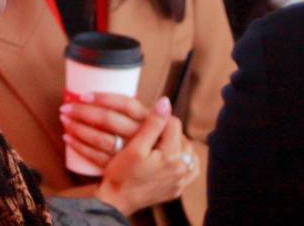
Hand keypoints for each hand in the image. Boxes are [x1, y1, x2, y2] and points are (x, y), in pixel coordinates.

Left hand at [60, 92, 148, 167]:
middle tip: (66, 107)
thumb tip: (101, 86)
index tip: (83, 95)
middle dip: (83, 112)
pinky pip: (96, 157)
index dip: (103, 98)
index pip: (125, 104)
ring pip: (100, 139)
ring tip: (65, 120)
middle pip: (109, 120)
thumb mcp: (147, 120)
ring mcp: (129, 153)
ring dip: (79, 129)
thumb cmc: (147, 138)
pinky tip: (68, 138)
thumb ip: (129, 109)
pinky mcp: (120, 167)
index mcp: (147, 119)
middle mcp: (140, 135)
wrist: (157, 168)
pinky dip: (80, 147)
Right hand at [91, 97, 199, 215]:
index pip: (174, 124)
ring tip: (158, 143)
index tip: (147, 120)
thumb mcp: (135, 146)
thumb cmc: (122, 174)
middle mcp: (182, 170)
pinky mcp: (176, 189)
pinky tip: (168, 159)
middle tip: (150, 132)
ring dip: (175, 145)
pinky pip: (186, 170)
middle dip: (168, 132)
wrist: (116, 201)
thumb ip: (153, 124)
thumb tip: (165, 102)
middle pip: (182, 139)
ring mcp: (180, 181)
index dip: (159, 118)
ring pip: (186, 154)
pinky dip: (180, 162)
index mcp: (173, 156)